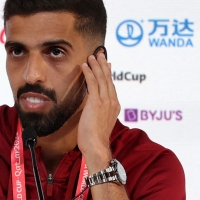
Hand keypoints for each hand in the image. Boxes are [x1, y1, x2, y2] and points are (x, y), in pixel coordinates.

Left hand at [76, 51, 119, 172]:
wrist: (96, 146)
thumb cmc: (94, 139)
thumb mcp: (98, 122)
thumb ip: (98, 113)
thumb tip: (93, 109)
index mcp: (114, 106)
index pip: (111, 86)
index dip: (108, 74)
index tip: (106, 64)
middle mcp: (112, 101)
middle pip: (108, 79)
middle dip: (103, 65)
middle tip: (100, 54)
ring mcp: (106, 101)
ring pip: (102, 78)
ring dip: (96, 65)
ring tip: (92, 56)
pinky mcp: (97, 102)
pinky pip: (93, 83)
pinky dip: (89, 72)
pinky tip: (84, 65)